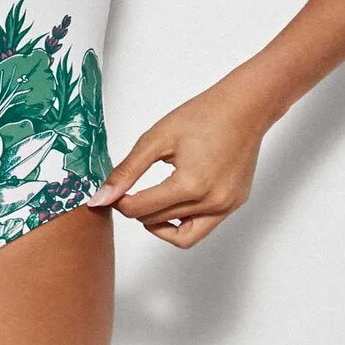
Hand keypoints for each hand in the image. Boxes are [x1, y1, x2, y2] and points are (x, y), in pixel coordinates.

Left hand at [85, 81, 271, 246]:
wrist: (243, 108)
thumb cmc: (203, 116)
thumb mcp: (156, 139)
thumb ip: (127, 171)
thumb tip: (101, 198)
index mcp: (190, 185)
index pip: (141, 210)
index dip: (120, 202)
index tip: (115, 191)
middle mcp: (211, 202)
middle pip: (157, 222)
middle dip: (137, 210)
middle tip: (129, 192)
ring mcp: (226, 207)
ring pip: (181, 236)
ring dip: (159, 222)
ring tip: (151, 202)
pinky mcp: (234, 205)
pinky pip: (203, 228)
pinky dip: (183, 221)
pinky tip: (174, 202)